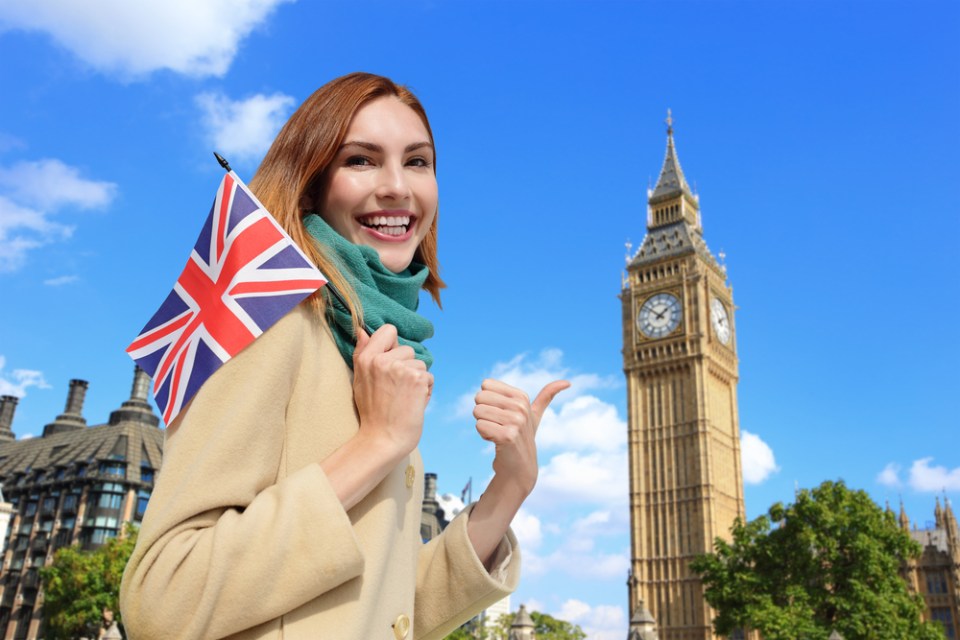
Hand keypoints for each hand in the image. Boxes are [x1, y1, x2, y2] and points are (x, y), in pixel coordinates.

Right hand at [352, 324, 432, 458]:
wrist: (382, 440)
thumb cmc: (372, 413)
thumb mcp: (360, 380)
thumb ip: (362, 353)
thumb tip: (362, 331)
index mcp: (366, 358)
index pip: (388, 330)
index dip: (394, 345)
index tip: (392, 363)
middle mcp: (382, 360)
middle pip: (408, 350)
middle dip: (407, 368)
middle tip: (396, 391)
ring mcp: (400, 369)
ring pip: (421, 364)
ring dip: (418, 381)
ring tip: (404, 399)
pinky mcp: (417, 379)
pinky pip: (430, 377)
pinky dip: (426, 391)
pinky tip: (413, 404)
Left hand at [473, 378, 569, 496]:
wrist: (520, 466)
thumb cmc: (522, 436)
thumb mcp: (535, 415)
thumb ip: (547, 396)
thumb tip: (567, 382)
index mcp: (522, 396)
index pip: (485, 385)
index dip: (488, 401)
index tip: (502, 415)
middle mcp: (520, 407)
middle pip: (479, 397)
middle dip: (483, 413)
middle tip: (498, 425)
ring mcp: (515, 421)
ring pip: (477, 411)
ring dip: (483, 425)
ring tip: (498, 434)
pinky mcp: (507, 436)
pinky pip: (480, 426)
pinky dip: (484, 435)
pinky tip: (496, 442)